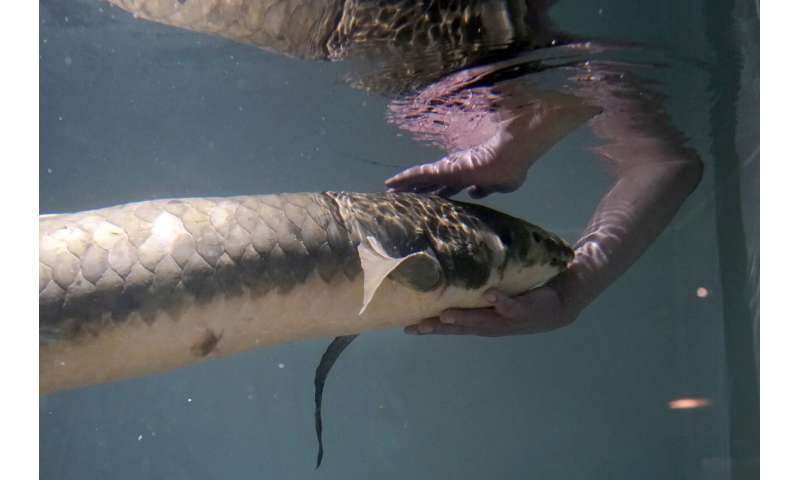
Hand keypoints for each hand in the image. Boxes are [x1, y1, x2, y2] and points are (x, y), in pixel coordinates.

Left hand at [385, 137, 529, 198]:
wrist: (512, 154)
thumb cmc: (511, 167)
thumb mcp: (501, 186)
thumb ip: (485, 190)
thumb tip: (473, 193)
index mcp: (468, 176)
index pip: (448, 187)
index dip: (436, 193)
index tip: (428, 198)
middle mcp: (455, 172)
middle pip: (430, 183)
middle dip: (416, 190)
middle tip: (400, 195)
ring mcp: (448, 169)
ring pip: (420, 178)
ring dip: (405, 185)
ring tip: (389, 190)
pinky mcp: (443, 168)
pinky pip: (419, 174)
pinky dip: (405, 178)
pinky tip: (392, 183)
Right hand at [404, 287, 577, 336]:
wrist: (562, 301)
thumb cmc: (523, 294)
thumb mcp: (496, 293)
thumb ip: (476, 287)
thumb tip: (451, 268)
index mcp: (481, 321)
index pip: (450, 326)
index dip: (429, 328)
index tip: (407, 327)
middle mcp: (491, 324)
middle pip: (461, 327)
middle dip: (439, 328)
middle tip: (417, 326)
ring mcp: (508, 318)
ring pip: (482, 320)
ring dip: (465, 318)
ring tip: (446, 315)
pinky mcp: (527, 309)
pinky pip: (513, 305)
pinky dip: (502, 302)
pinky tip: (491, 296)